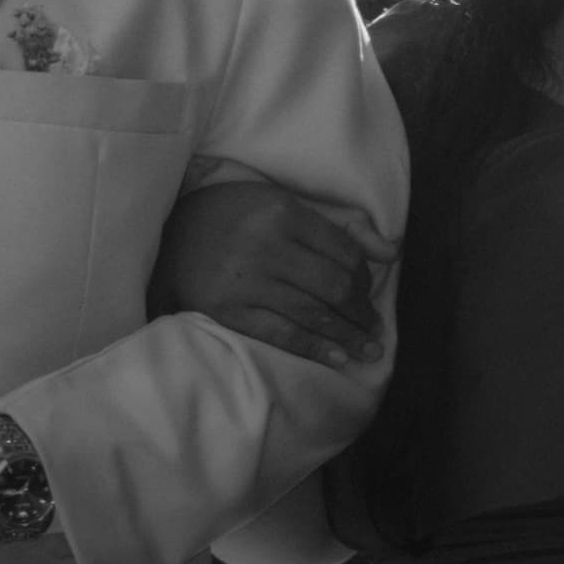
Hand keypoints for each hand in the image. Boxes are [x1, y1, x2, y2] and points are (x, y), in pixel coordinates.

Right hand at [154, 173, 387, 362]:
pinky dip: (314, 348)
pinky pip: (280, 334)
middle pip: (334, 286)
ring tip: (368, 350)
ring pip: (312, 314)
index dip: (365, 278)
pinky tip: (337, 358)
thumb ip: (340, 227)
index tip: (368, 293)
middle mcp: (266, 246)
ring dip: (347, 336)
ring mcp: (245, 282)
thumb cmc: (235, 215)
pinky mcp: (227, 310)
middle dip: (361, 312)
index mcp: (284, 213)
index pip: (344, 253)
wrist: (171, 230)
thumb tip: (393, 252)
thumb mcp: (284, 204)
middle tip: (373, 327)